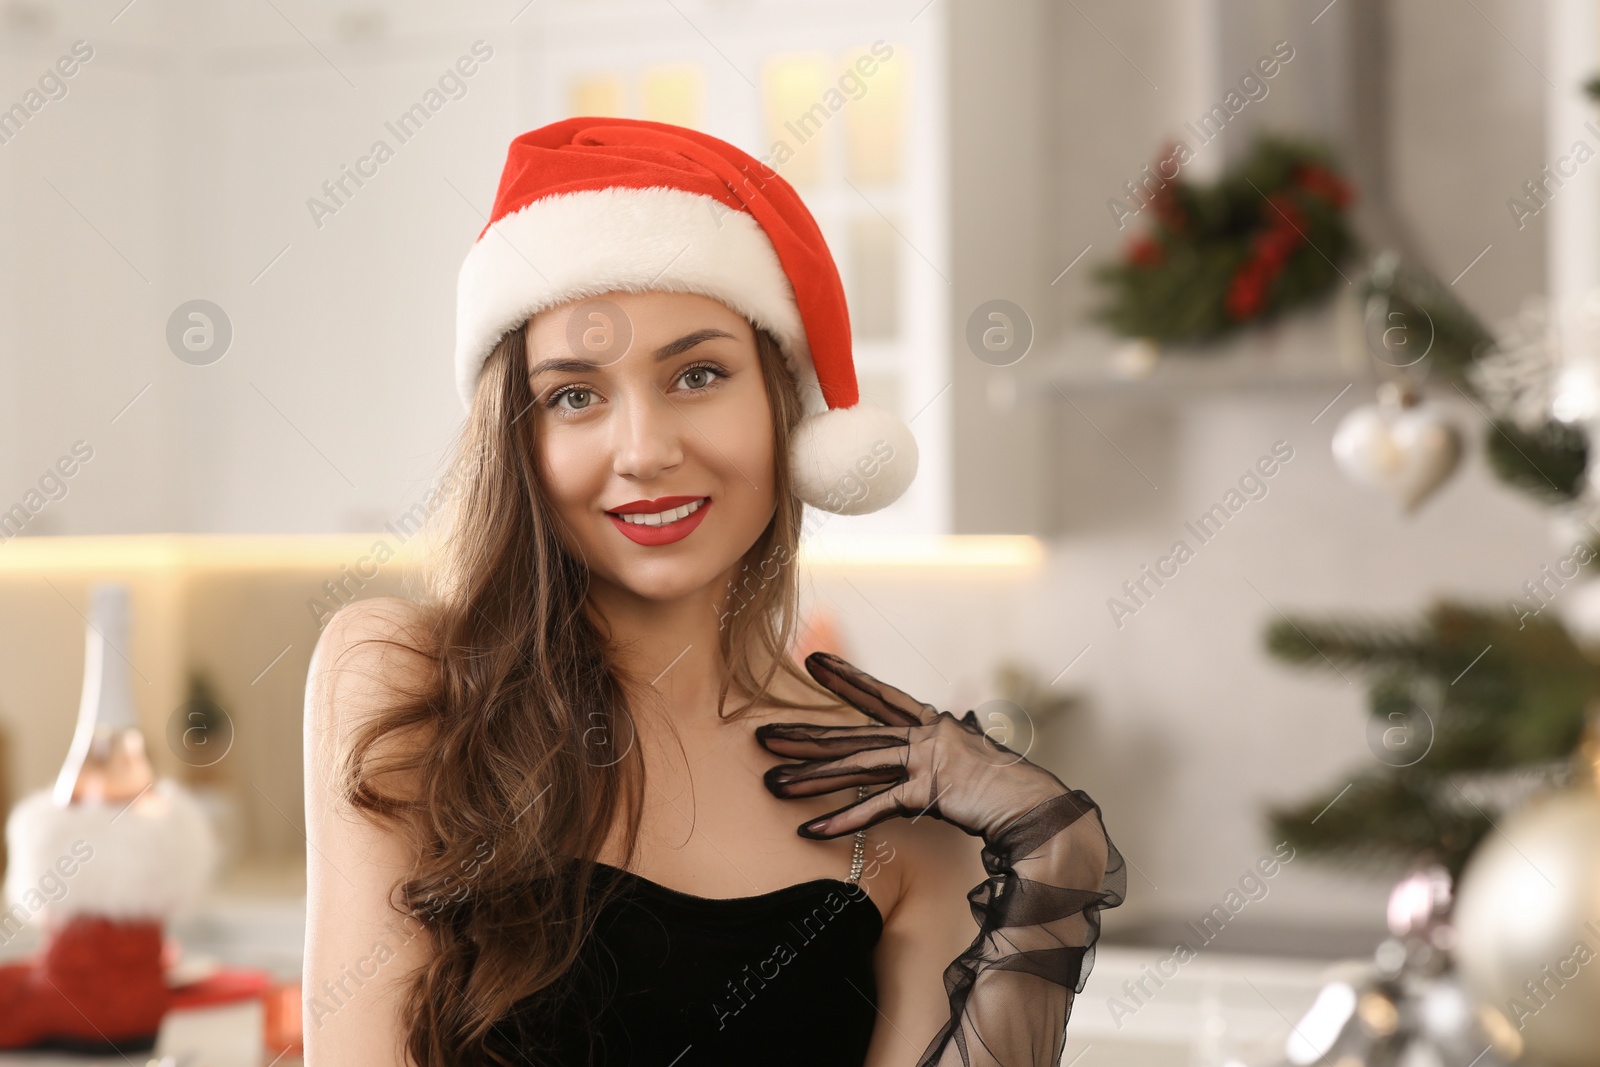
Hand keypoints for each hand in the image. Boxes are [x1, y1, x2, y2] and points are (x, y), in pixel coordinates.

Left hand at [756, 651, 1068, 840]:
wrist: (1040, 810)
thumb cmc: (1010, 792)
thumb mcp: (973, 763)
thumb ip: (950, 751)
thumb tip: (947, 734)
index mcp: (935, 726)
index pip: (880, 698)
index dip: (846, 678)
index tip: (812, 662)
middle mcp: (927, 735)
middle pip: (853, 733)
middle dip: (804, 736)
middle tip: (761, 735)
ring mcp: (928, 759)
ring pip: (855, 766)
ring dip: (809, 778)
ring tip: (770, 783)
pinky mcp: (930, 790)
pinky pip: (875, 807)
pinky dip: (842, 819)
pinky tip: (809, 829)